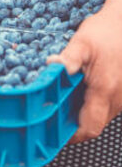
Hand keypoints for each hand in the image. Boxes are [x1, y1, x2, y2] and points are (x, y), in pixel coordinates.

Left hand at [48, 3, 121, 142]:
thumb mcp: (81, 42)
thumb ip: (67, 60)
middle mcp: (119, 98)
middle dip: (74, 121)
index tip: (55, 130)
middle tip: (55, 109)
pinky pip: (109, 105)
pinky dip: (94, 102)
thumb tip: (51, 67)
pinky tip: (83, 86)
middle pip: (94, 124)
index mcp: (105, 90)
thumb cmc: (106, 30)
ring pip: (102, 115)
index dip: (71, 135)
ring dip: (84, 111)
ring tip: (68, 94)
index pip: (89, 128)